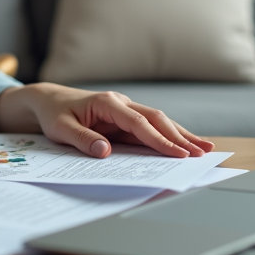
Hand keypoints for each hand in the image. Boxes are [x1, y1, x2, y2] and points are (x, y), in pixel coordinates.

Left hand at [0, 83, 214, 158]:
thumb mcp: (60, 129)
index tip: (176, 153)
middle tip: (201, 153)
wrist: (49, 101)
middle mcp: (121, 102)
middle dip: (179, 136)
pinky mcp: (126, 118)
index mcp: (106, 102)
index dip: (158, 139)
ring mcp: (126, 109)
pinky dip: (169, 134)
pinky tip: (186, 143)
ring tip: (205, 148)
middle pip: (156, 118)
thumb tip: (104, 152)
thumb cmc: (54, 114)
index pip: (138, 122)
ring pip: (158, 120)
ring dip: (180, 134)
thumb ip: (82, 140)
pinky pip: (151, 126)